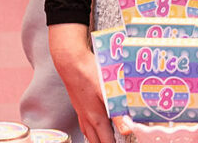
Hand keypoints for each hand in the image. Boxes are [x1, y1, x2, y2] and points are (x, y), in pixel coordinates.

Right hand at [47, 23, 130, 142]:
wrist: (71, 63)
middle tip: (116, 142)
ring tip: (106, 141)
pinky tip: (94, 127)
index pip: (106, 141)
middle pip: (96, 141)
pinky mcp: (79, 105)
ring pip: (89, 134)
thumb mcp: (108, 92)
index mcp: (96, 117)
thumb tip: (127, 128)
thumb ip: (117, 112)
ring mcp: (82, 112)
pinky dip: (91, 131)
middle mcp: (87, 118)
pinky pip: (85, 125)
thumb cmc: (88, 74)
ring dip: (98, 140)